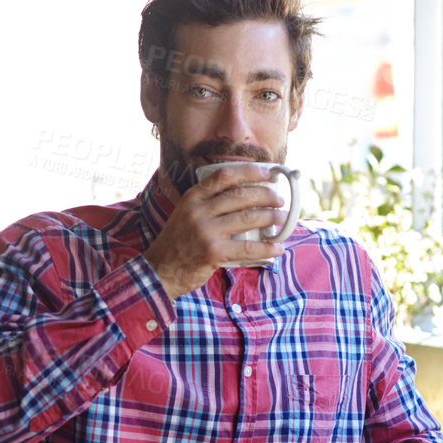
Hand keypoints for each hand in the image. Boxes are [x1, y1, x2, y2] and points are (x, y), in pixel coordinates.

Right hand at [142, 165, 289, 298]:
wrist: (159, 271)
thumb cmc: (177, 243)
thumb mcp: (186, 214)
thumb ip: (208, 204)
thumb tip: (245, 196)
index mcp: (192, 197)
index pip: (224, 175)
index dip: (250, 171)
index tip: (268, 171)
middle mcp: (199, 210)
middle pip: (241, 195)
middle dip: (267, 195)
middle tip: (280, 199)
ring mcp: (206, 231)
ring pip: (249, 218)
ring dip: (272, 218)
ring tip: (284, 220)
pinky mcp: (214, 252)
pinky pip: (248, 248)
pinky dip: (267, 248)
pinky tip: (278, 248)